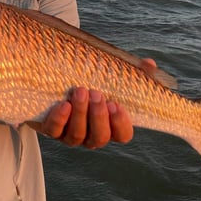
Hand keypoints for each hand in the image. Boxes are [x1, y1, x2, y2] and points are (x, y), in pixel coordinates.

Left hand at [31, 58, 156, 148]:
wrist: (53, 81)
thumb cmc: (90, 81)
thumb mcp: (109, 75)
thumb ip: (131, 71)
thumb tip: (149, 63)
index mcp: (109, 125)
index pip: (123, 135)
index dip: (121, 124)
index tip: (116, 104)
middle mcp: (91, 135)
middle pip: (100, 137)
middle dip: (98, 116)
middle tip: (96, 93)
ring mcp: (70, 135)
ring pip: (77, 135)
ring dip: (80, 113)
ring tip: (80, 91)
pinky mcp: (51, 129)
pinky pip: (54, 131)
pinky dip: (59, 119)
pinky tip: (63, 104)